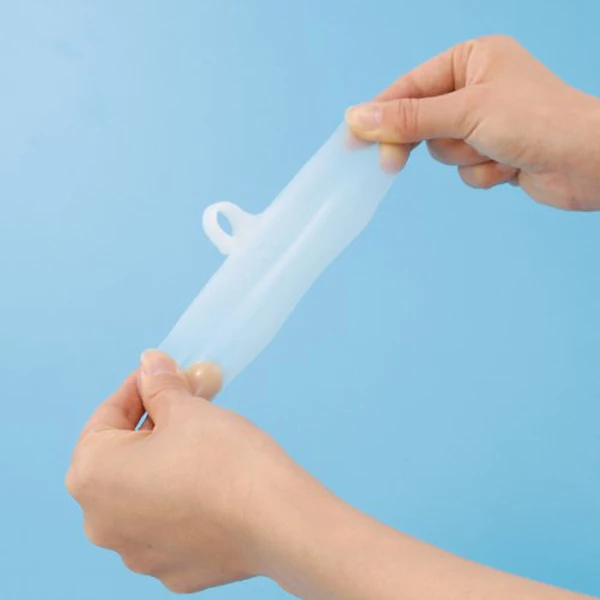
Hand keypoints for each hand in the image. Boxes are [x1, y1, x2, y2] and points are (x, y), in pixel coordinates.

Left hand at [65, 350, 298, 593]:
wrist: (278, 523)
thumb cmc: (225, 460)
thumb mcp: (187, 409)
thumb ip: (160, 385)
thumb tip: (150, 364)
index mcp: (93, 479)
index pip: (105, 418)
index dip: (137, 388)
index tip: (160, 373)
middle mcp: (103, 522)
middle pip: (123, 458)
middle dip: (153, 426)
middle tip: (185, 402)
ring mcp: (138, 553)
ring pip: (145, 493)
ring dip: (166, 463)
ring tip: (202, 441)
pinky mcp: (174, 571)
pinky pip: (170, 523)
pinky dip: (184, 499)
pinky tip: (214, 483)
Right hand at [346, 35, 599, 210]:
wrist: (590, 163)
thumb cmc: (537, 121)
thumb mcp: (465, 112)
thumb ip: (409, 118)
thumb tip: (357, 117)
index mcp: (472, 59)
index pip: (411, 86)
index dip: (381, 113)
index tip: (352, 138)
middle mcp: (477, 87)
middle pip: (421, 121)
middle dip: (424, 141)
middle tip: (392, 164)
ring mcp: (486, 122)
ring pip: (443, 149)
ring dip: (465, 157)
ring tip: (495, 150)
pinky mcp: (495, 152)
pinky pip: (465, 169)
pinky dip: (483, 173)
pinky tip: (510, 167)